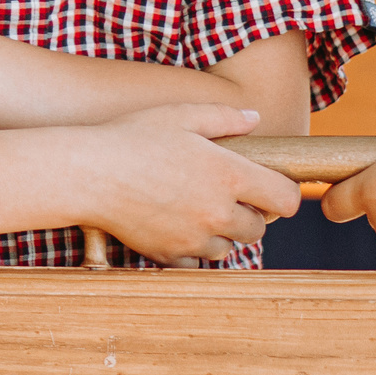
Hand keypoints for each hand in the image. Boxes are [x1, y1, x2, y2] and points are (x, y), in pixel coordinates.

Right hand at [77, 102, 296, 264]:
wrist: (88, 173)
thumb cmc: (133, 136)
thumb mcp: (180, 114)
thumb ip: (224, 116)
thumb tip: (254, 117)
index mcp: (229, 176)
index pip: (286, 199)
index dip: (284, 192)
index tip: (270, 185)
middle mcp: (218, 213)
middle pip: (259, 228)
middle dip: (249, 212)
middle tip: (226, 193)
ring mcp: (194, 238)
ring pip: (229, 246)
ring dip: (222, 231)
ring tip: (196, 205)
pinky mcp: (170, 254)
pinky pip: (197, 260)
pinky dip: (193, 246)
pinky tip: (175, 222)